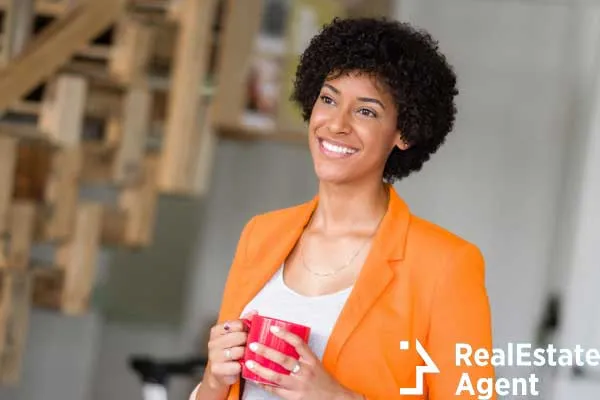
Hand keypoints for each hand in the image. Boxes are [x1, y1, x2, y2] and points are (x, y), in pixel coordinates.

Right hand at [204, 310, 256, 389]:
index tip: (248, 333)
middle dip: (247, 341)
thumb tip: (255, 312)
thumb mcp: (235, 334)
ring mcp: (213, 356)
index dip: (246, 329)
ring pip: (238, 351)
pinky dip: (242, 366)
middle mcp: (213, 342)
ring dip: (246, 354)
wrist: (220, 373)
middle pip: (239, 337)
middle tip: (250, 345)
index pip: (237, 324)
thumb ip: (244, 322)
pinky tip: (241, 365)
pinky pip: (236, 366)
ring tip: (246, 355)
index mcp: (216, 331)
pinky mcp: (217, 369)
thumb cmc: (229, 350)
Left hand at [245, 326, 362, 399]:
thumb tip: (282, 343)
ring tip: (249, 363)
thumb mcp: (316, 364)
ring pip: (276, 377)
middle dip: (266, 352)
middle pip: (283, 360)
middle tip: (253, 345)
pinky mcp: (294, 397)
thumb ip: (302, 356)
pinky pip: (275, 390)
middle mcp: (305, 371)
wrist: (334, 399)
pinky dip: (264, 384)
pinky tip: (256, 379)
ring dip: (260, 370)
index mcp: (312, 360)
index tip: (273, 328)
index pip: (298, 343)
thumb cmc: (324, 380)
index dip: (285, 334)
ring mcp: (299, 385)